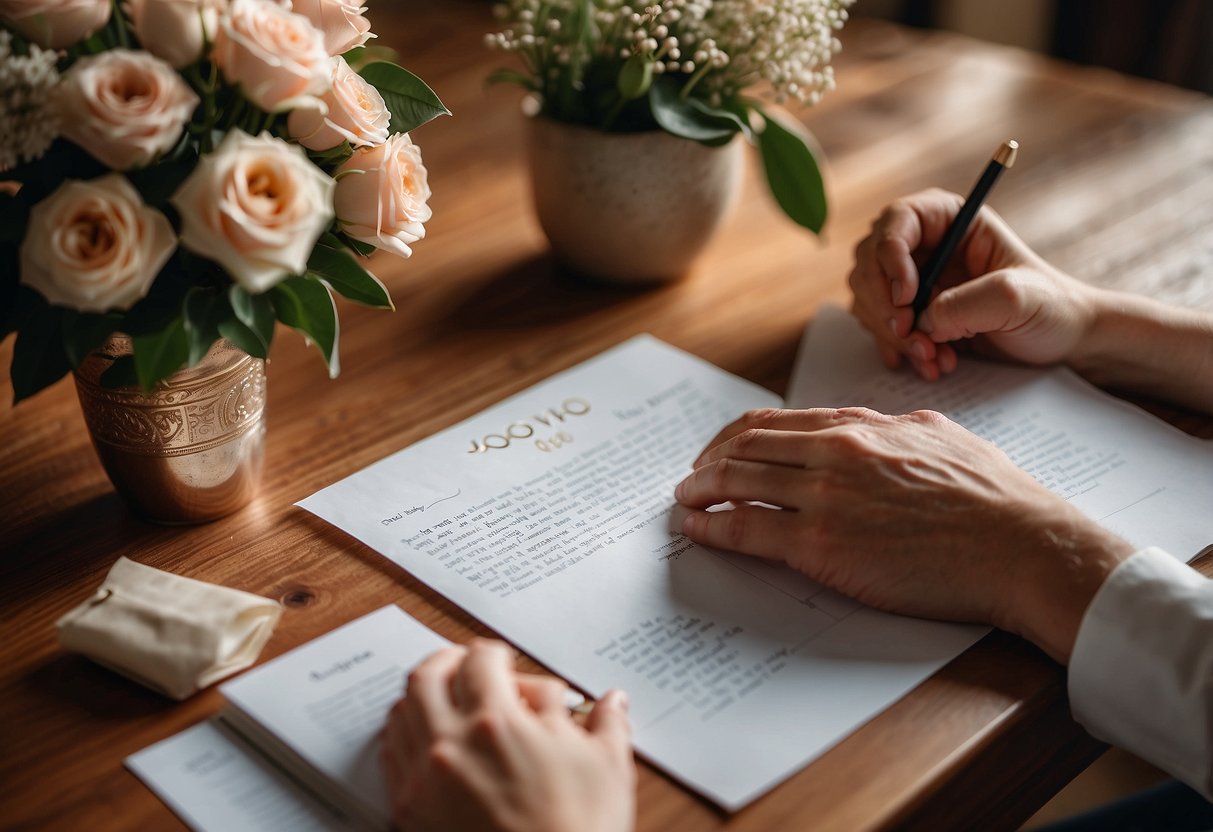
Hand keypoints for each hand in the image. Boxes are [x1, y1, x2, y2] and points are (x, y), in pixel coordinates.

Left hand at [381, 640, 634, 831]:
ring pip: (400, 713)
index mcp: (497, 723)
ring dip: (420, 697)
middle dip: (446, 662)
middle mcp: (450, 744)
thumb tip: (613, 701)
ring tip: (441, 699)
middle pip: (425, 676)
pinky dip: (404, 737)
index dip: (495, 653)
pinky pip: (391, 756)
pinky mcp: (410, 813)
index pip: (480, 660)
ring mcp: (424, 780)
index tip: (503, 660)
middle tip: (464, 666)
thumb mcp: (607, 767)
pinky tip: (426, 741)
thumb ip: (606, 723)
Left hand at [674, 408, 1133, 662]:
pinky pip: (746, 528)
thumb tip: (869, 429)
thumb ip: (892, 430)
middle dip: (710, 461)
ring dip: (701, 489)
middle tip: (692, 477)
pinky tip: (697, 528)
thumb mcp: (940, 437)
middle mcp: (836, 452)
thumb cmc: (995, 499)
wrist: (1022, 547)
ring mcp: (825, 496)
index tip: (723, 449)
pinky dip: (712, 525)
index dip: (739, 437)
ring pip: (738, 480)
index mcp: (863, 427)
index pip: (779, 422)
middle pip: (747, 446)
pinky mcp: (822, 545)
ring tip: (684, 500)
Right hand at [848, 188, 1100, 380]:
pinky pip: (881, 326)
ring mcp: (914, 280)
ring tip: (933, 358)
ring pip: (871, 299)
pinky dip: (897, 349)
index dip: (890, 257)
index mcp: (952, 220)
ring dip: (893, 333)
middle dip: (886, 305)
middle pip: (871, 263)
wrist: (1061, 342)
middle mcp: (926, 246)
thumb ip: (965, 303)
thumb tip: (922, 321)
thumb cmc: (1051, 306)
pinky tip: (929, 364)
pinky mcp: (912, 313)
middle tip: (914, 337)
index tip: (907, 298)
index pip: (897, 221)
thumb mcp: (1016, 296)